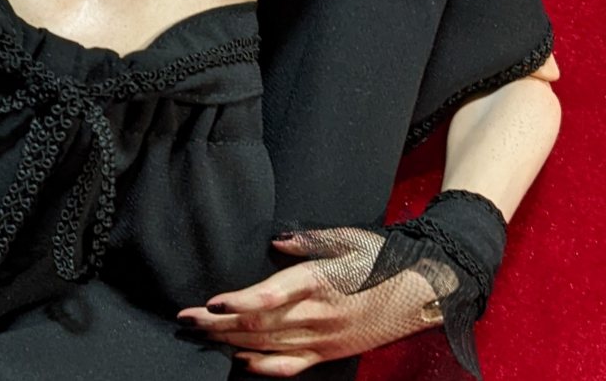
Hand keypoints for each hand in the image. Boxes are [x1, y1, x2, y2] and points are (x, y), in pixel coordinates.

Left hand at [176, 227, 448, 375]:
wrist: (420, 290)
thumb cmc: (379, 258)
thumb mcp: (345, 239)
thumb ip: (308, 240)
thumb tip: (277, 242)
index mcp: (318, 283)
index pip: (270, 297)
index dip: (238, 302)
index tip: (210, 302)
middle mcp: (317, 315)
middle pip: (258, 324)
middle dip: (218, 323)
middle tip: (184, 320)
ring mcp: (323, 338)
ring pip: (267, 345)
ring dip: (229, 342)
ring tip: (199, 335)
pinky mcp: (329, 352)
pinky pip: (291, 365)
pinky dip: (263, 366)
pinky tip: (241, 361)